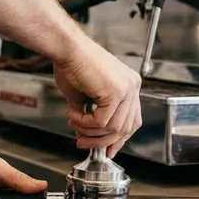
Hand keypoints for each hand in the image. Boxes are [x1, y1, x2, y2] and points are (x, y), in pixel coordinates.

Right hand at [53, 39, 141, 156]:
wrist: (66, 49)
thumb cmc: (72, 64)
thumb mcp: (86, 97)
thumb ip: (93, 115)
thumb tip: (89, 135)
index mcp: (129, 85)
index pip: (132, 120)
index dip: (119, 139)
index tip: (107, 149)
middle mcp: (132, 86)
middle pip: (126, 128)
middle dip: (103, 141)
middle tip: (83, 142)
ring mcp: (127, 88)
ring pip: (114, 128)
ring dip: (90, 131)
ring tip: (74, 122)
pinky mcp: (116, 92)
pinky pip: (103, 122)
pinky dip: (86, 123)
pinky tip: (75, 114)